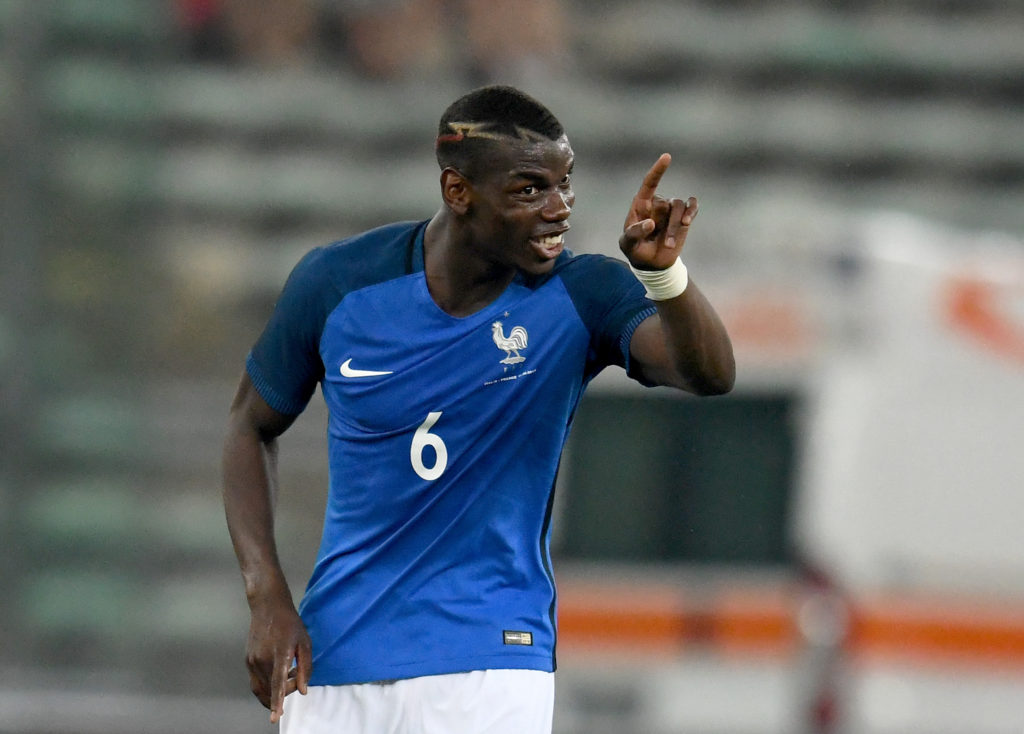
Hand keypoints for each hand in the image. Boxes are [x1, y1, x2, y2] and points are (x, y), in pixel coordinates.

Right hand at [245, 596, 312, 723]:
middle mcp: (262, 659)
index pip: (277, 683)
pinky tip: (279, 673)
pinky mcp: (247, 661)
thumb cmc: (290, 623)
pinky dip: (267, 685)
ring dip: (275, 691)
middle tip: (297, 680)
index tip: (275, 716)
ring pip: (262, 688)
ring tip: (289, 676)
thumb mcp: (304, 643)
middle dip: (285, 692)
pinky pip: (256, 682)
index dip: (277, 701)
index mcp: (279, 653)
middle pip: (271, 689)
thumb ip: (305, 668)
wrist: (268, 607)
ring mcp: (252, 661)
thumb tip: (304, 690)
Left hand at [619, 153, 697, 269]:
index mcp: (641, 203)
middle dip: (665, 224)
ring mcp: (671, 209)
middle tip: (660, 241)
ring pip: (679, 208)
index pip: (650, 182)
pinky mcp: (683, 216)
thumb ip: (635, 233)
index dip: (658, 170)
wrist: (652, 263)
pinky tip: (687, 222)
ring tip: (669, 244)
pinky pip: (691, 206)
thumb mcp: (628, 244)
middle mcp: (657, 202)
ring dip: (675, 228)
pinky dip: (692, 212)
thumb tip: (650, 223)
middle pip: (666, 203)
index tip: (667, 157)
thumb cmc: (636, 249)